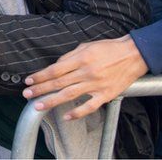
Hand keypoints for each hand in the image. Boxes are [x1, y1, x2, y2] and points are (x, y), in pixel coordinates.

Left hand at [22, 35, 147, 119]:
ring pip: (69, 95)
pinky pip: (90, 106)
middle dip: (40, 89)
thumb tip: (55, 67)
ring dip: (52, 101)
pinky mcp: (106, 94)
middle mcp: (86, 72)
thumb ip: (70, 57)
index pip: (54, 69)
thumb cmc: (109, 48)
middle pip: (58, 83)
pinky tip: (66, 117)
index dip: (40, 76)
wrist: (134, 54)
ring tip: (38, 106)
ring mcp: (96, 85)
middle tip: (26, 94)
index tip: (29, 81)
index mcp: (81, 58)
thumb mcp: (86, 46)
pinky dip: (77, 113)